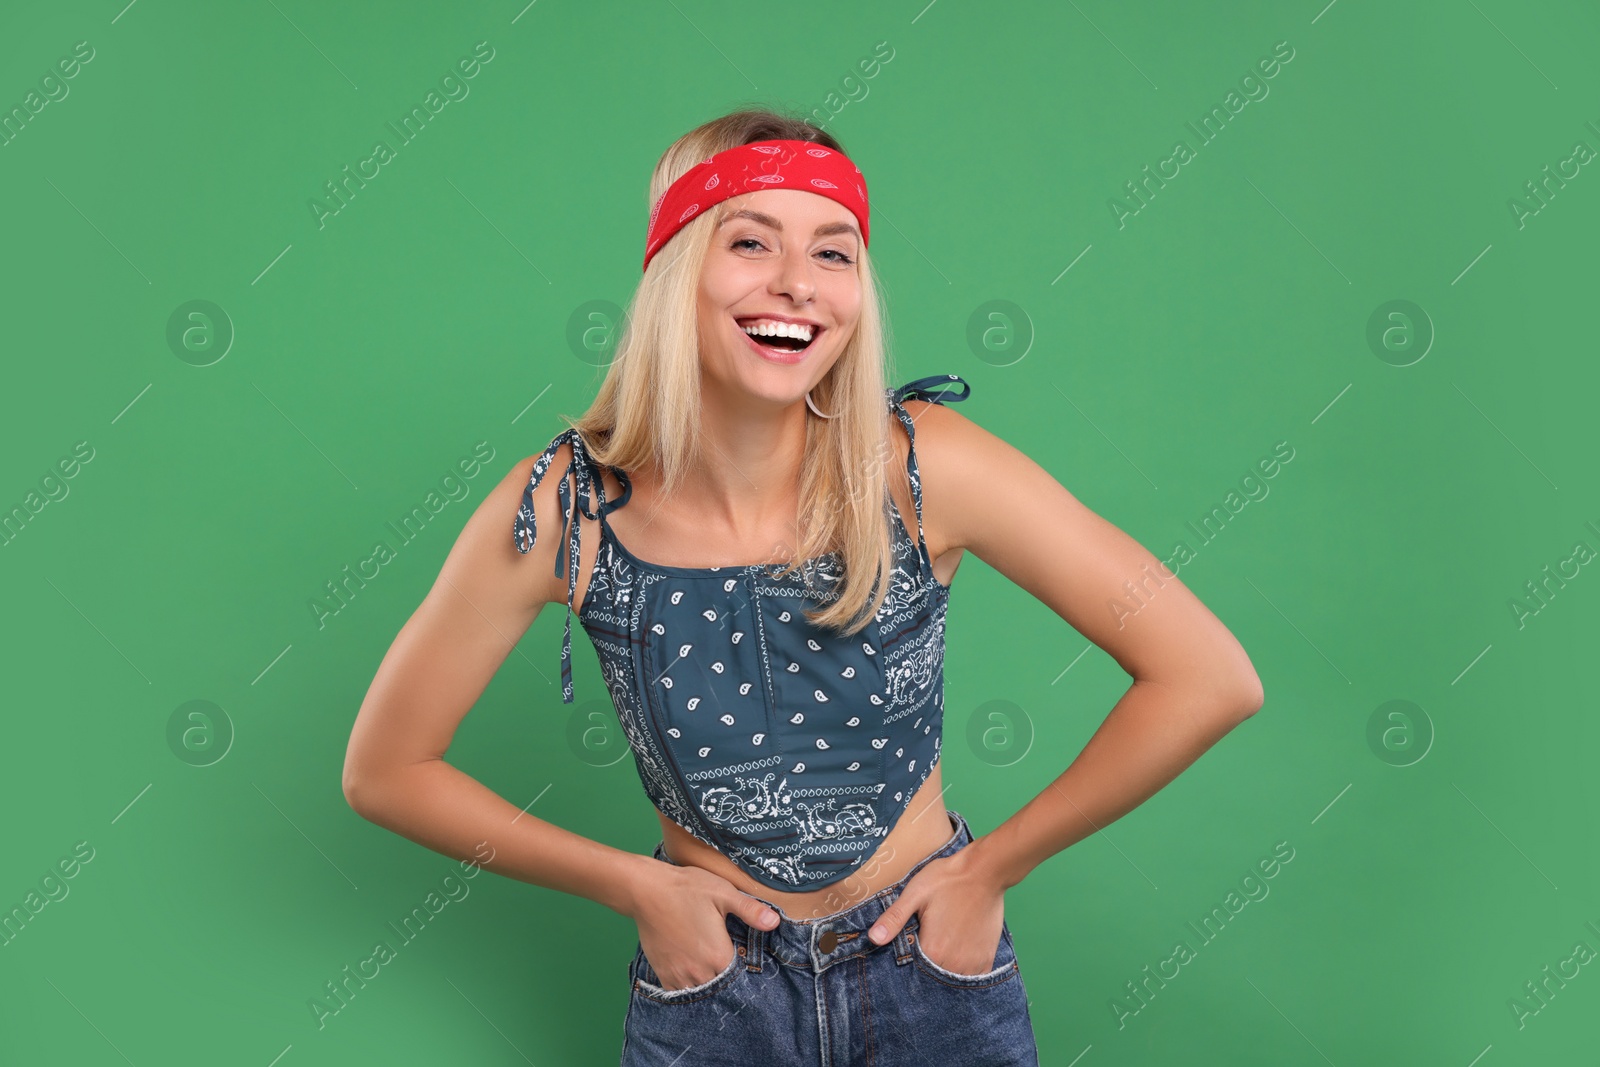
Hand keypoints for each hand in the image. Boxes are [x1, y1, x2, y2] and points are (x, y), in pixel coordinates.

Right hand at [628, 861, 779, 991]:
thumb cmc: (688, 889)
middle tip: (724, 961)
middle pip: (720, 986)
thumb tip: (775, 922)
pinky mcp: (663, 972)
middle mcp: (699, 971)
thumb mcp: (724, 893)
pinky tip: (692, 972)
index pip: (739, 976)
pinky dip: (687, 986)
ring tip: (709, 968)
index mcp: (718, 955)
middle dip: (726, 978)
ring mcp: (679, 974)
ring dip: (707, 983)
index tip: (741, 957)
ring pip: (700, 991)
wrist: (647, 890)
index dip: (743, 969)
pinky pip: (679, 991)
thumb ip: (750, 910)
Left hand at [866, 842, 1005, 975]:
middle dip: (926, 966)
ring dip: (945, 969)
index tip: (912, 945)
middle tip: (930, 941)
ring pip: (952, 978)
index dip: (909, 962)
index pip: (913, 970)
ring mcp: (973, 963)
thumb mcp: (915, 894)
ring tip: (943, 946)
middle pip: (933, 976)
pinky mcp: (987, 958)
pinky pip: (973, 976)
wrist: (985, 870)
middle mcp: (954, 963)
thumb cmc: (948, 879)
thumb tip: (872, 938)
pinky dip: (964, 969)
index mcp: (933, 950)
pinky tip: (959, 952)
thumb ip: (894, 918)